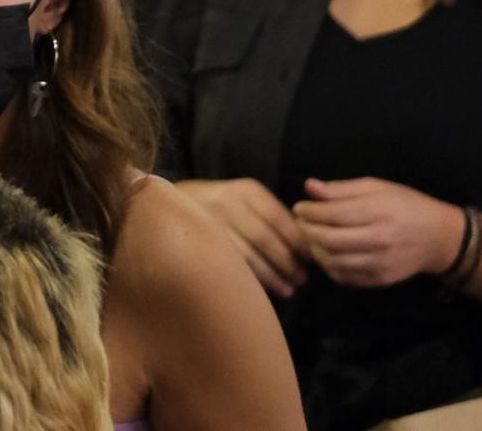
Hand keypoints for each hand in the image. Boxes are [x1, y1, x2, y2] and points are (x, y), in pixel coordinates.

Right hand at [182, 178, 309, 297]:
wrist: (171, 204)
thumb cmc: (221, 205)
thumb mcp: (246, 199)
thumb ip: (271, 216)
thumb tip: (305, 247)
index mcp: (246, 190)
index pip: (279, 218)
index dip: (297, 242)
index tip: (310, 260)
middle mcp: (228, 203)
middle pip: (265, 238)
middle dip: (287, 263)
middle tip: (302, 280)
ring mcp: (211, 223)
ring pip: (248, 255)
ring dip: (272, 276)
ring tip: (288, 290)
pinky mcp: (202, 242)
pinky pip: (233, 265)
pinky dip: (252, 279)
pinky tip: (264, 289)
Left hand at [294, 177, 465, 288]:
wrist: (439, 238)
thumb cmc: (405, 205)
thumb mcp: (377, 187)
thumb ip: (342, 189)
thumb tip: (310, 187)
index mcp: (379, 211)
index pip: (334, 214)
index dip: (310, 211)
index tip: (300, 207)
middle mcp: (380, 240)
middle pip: (330, 240)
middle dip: (307, 231)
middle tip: (300, 223)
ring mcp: (380, 263)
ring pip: (334, 261)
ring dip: (314, 250)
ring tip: (311, 237)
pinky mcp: (380, 280)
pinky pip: (344, 277)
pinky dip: (328, 266)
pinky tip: (326, 253)